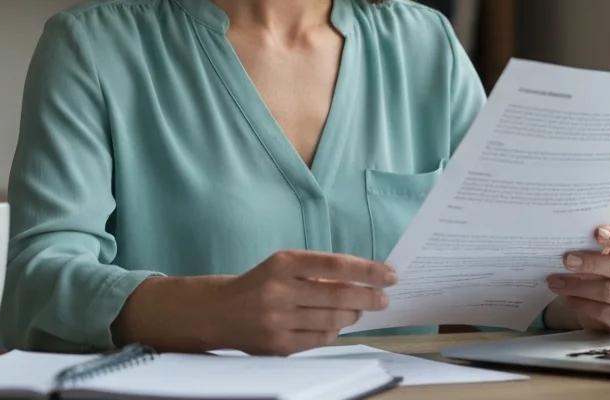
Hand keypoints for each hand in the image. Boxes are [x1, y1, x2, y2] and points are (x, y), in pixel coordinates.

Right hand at [219, 250, 396, 354]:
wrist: (220, 311)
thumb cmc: (262, 283)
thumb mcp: (285, 265)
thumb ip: (319, 271)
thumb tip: (364, 281)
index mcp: (284, 263)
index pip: (336, 265)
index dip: (368, 270)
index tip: (390, 275)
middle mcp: (280, 290)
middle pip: (339, 295)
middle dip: (369, 297)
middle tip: (384, 299)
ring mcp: (278, 320)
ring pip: (332, 320)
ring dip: (353, 314)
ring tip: (358, 310)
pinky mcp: (278, 345)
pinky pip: (319, 339)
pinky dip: (334, 331)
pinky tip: (336, 323)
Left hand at [545, 226, 609, 332]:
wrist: (607, 305)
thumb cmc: (605, 271)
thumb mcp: (603, 255)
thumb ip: (594, 247)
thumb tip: (569, 242)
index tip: (596, 232)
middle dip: (591, 263)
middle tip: (567, 260)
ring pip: (608, 291)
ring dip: (578, 286)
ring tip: (557, 281)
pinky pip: (602, 311)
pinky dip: (580, 303)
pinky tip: (566, 297)